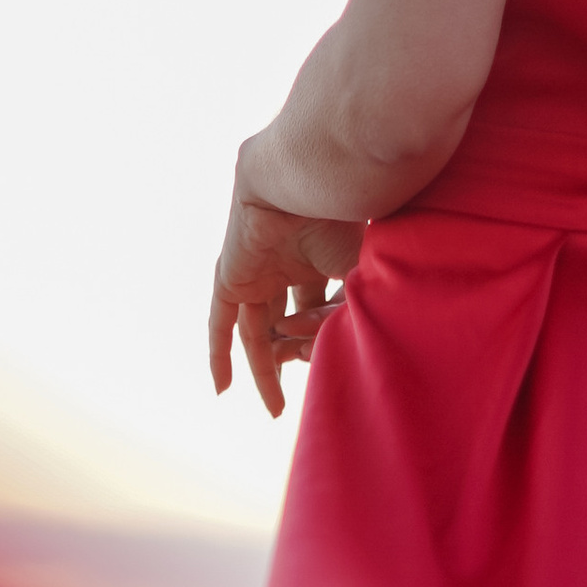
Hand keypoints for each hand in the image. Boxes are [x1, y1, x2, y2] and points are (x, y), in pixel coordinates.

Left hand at [207, 184, 362, 418]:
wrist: (307, 178)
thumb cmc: (343, 214)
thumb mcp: (359, 272)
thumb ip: (357, 306)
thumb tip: (366, 344)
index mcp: (315, 256)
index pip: (317, 308)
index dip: (327, 335)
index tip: (339, 357)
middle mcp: (283, 263)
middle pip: (284, 322)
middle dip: (294, 356)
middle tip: (308, 392)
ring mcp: (255, 270)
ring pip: (256, 330)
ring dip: (264, 369)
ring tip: (276, 408)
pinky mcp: (231, 277)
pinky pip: (220, 321)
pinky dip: (219, 354)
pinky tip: (222, 388)